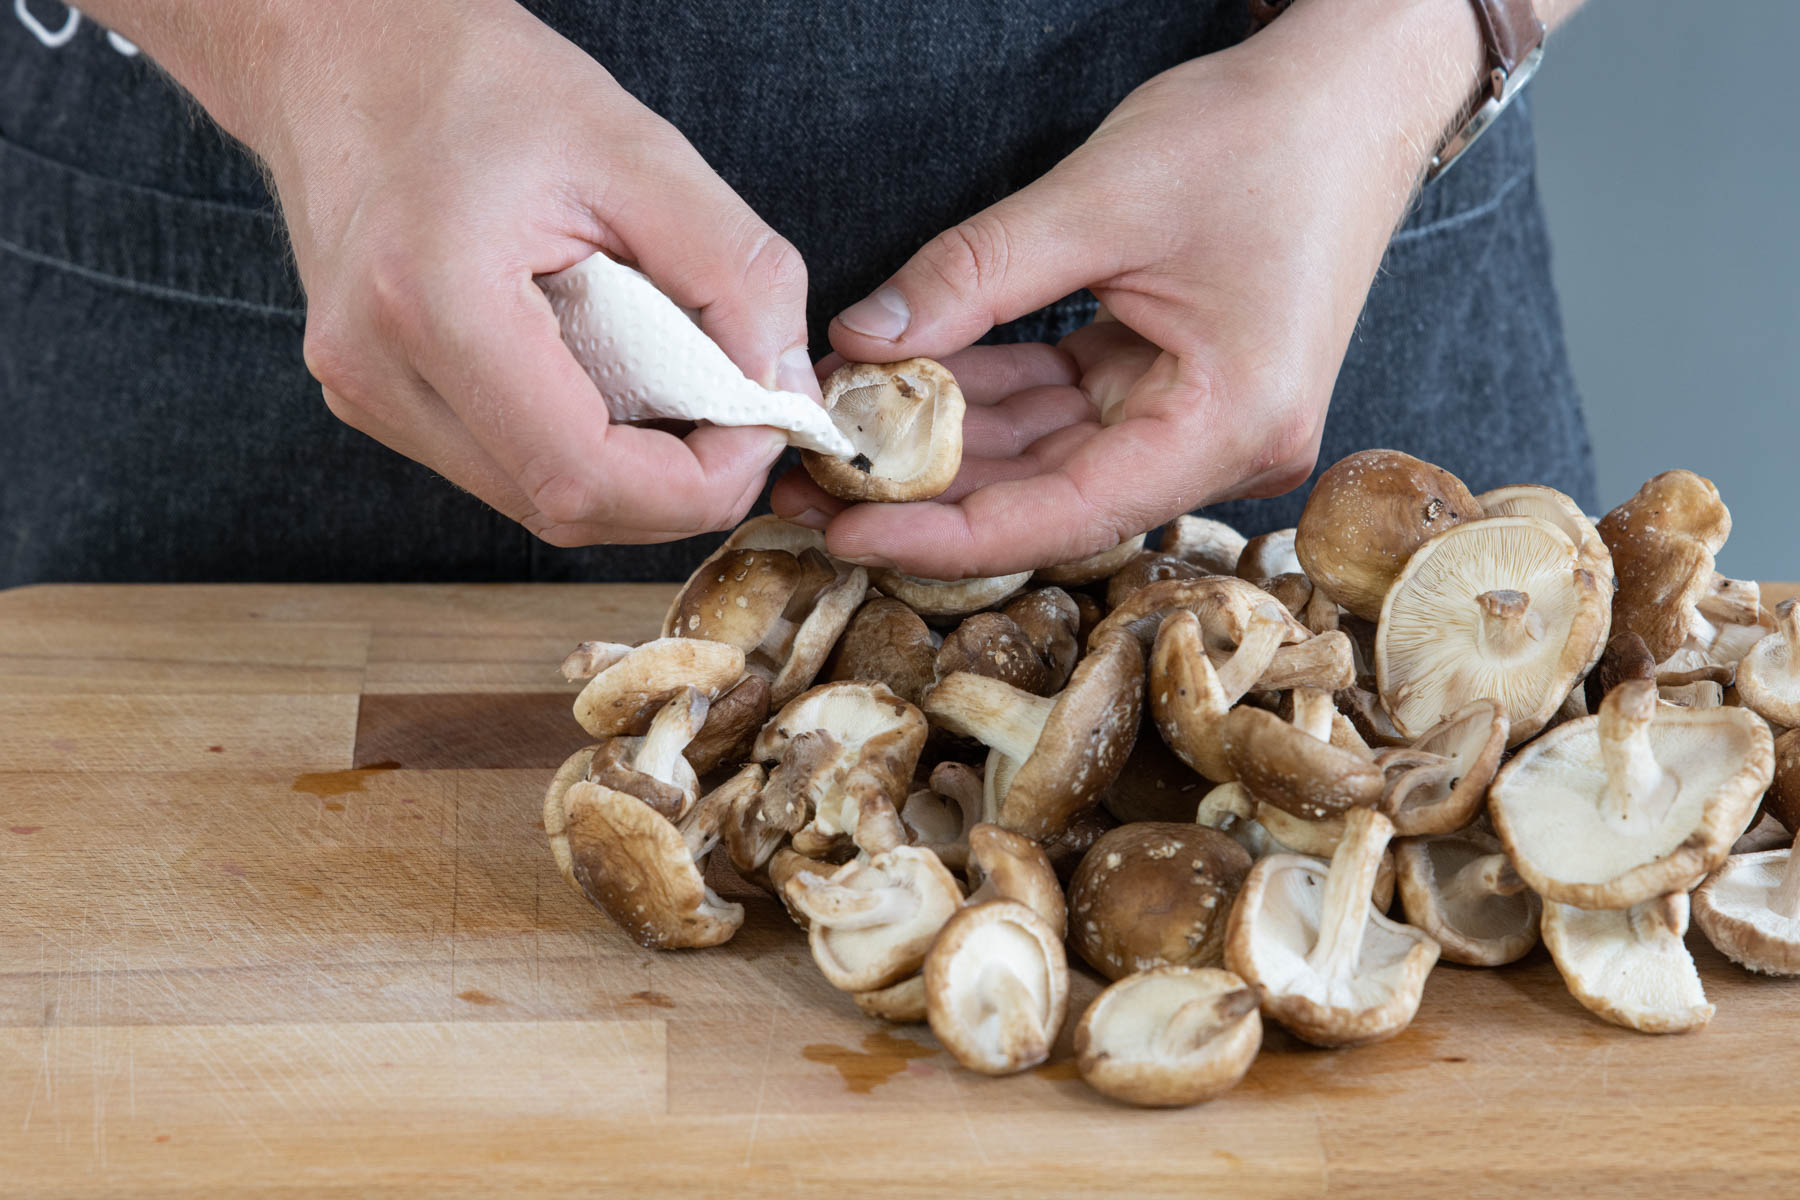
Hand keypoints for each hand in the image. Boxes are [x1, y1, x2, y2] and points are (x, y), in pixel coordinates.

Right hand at [114, 0, 814, 544]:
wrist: (345, 51)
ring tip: (685, 395)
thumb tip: (785, 383)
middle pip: (563, 508)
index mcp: (433, 303)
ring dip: (633, 477)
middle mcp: (378, 372)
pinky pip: (504, 468)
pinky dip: (583, 451)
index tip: (761, 427)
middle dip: (677, 489)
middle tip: (742, 419)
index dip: (696, 485)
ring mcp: (365, 396)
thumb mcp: (637, 149)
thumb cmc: (480, 83)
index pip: (582, 476)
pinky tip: (618, 387)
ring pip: (534, 503)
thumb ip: (733, 269)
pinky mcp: (375, 400)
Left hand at [773, 0, 1482, 576]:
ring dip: (949, 445)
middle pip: (1050, 495)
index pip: (1066, 511)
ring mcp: (1200, 420)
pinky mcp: (1178, 386)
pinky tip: (906, 387)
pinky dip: (990, 398)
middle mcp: (1224, 446)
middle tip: (815, 490)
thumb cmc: (1265, 135)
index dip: (949, 534)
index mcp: (1231, 423)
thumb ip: (976, 273)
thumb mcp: (1103, 199)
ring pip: (1049, 455)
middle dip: (930, 492)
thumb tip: (862, 340)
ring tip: (841, 442)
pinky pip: (1065, 409)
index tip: (853, 531)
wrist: (1356, 89)